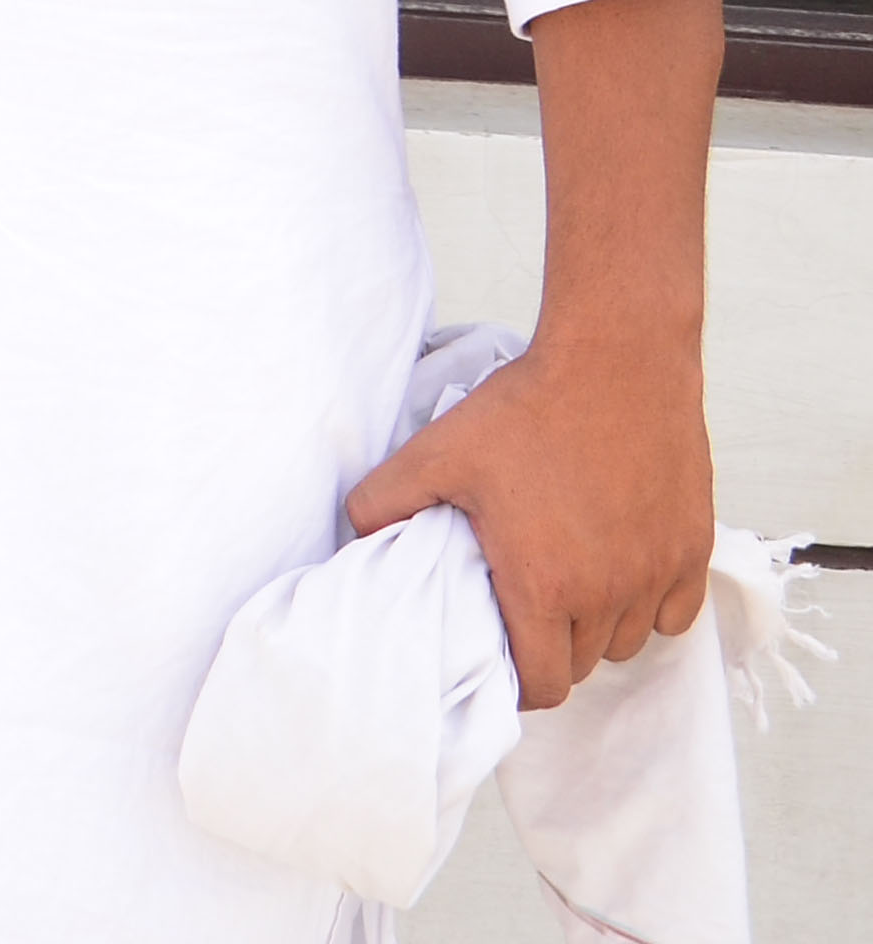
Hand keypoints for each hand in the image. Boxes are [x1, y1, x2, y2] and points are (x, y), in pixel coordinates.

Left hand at [343, 334, 712, 710]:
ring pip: (628, 640)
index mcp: (543, 585)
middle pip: (581, 663)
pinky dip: (649, 606)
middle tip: (525, 609)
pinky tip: (619, 571)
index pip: (541, 685)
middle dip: (550, 649)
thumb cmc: (525, 408)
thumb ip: (383, 502)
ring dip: (597, 627)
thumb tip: (356, 537)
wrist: (614, 363)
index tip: (501, 660)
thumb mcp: (435, 452)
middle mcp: (607, 593)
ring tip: (567, 584)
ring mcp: (656, 573)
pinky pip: (675, 613)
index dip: (516, 685)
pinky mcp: (693, 548)